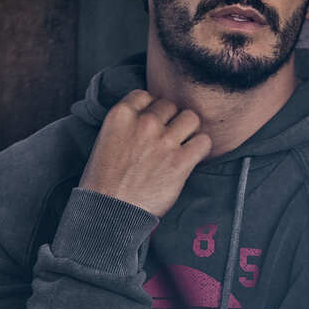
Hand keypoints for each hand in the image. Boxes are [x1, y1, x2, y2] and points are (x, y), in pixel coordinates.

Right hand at [79, 90, 211, 216]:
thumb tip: (149, 117)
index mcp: (121, 115)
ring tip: (181, 145)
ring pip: (191, 118)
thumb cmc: (103, 181)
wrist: (108, 212)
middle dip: (170, 120)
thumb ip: (127, 124)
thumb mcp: (105, 140)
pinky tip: (191, 157)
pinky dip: (200, 149)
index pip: (146, 95)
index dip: (150, 109)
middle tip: (166, 138)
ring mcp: (164, 141)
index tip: (151, 123)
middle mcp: (144, 123)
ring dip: (188, 130)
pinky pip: (204, 142)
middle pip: (170, 105)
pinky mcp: (181, 161)